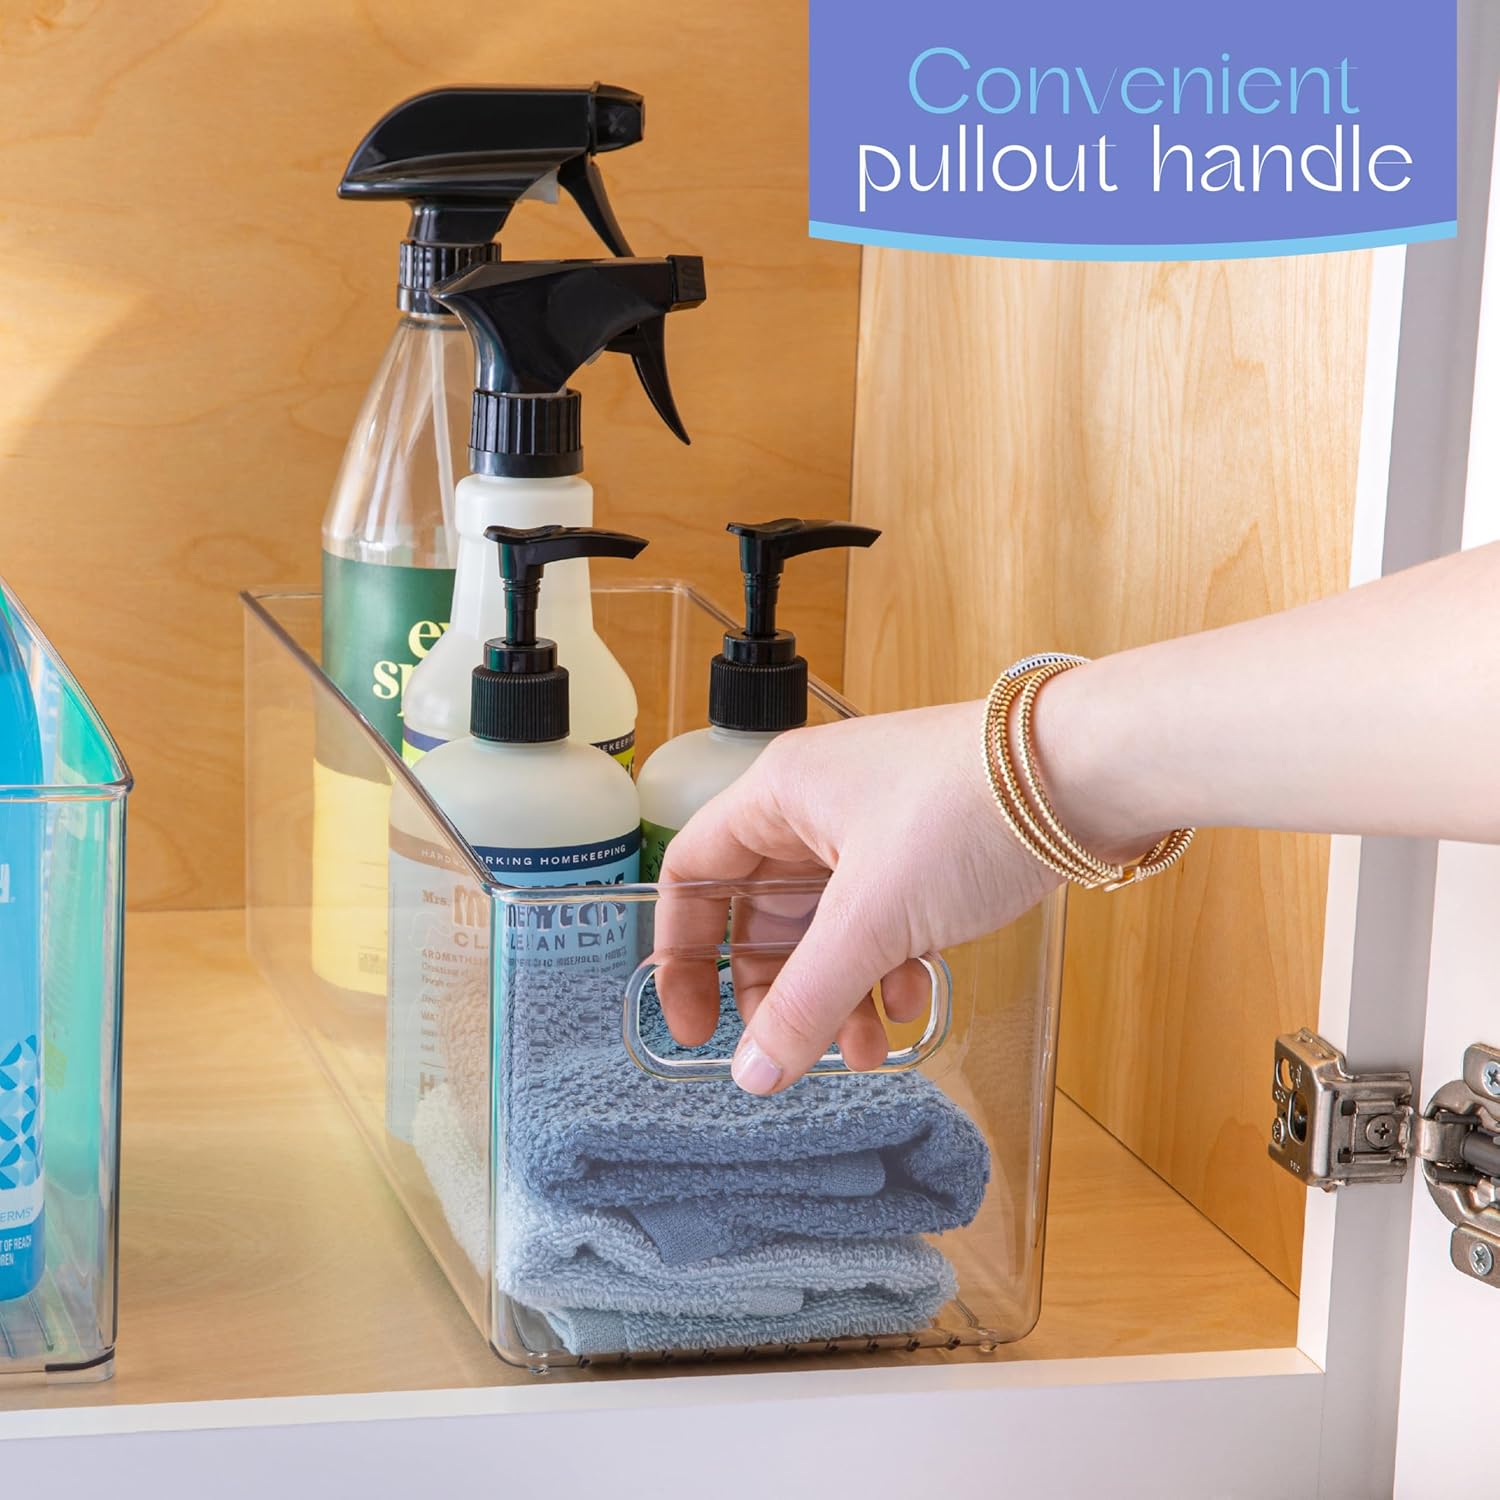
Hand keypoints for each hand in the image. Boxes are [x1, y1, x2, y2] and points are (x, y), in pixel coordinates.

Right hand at [653, 701, 1063, 1093]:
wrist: (1087, 773)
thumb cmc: (969, 811)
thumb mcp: (874, 919)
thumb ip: (807, 1001)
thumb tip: (754, 1072)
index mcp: (778, 797)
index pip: (693, 875)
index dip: (681, 953)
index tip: (694, 1024)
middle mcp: (817, 807)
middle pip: (764, 916)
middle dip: (781, 993)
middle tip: (794, 1052)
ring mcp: (874, 826)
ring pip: (830, 927)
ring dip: (842, 994)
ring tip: (868, 1051)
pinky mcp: (926, 847)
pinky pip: (884, 919)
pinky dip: (890, 967)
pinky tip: (916, 1002)